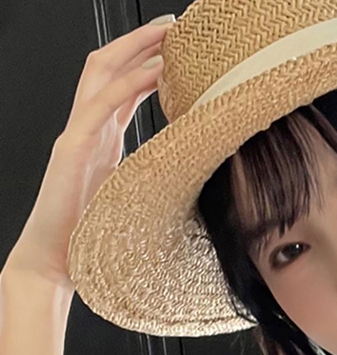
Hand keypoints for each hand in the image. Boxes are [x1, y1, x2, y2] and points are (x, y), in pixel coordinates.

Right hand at [9, 17, 173, 290]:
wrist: (57, 263)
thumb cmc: (97, 238)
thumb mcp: (135, 198)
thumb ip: (155, 178)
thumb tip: (196, 178)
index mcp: (102, 140)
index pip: (124, 87)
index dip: (149, 63)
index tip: (180, 49)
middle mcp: (88, 129)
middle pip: (110, 66)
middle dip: (141, 41)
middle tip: (176, 25)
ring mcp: (78, 134)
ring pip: (102, 72)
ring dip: (136, 48)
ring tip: (169, 33)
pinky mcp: (73, 148)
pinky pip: (101, 103)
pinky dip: (129, 81)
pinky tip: (156, 69)